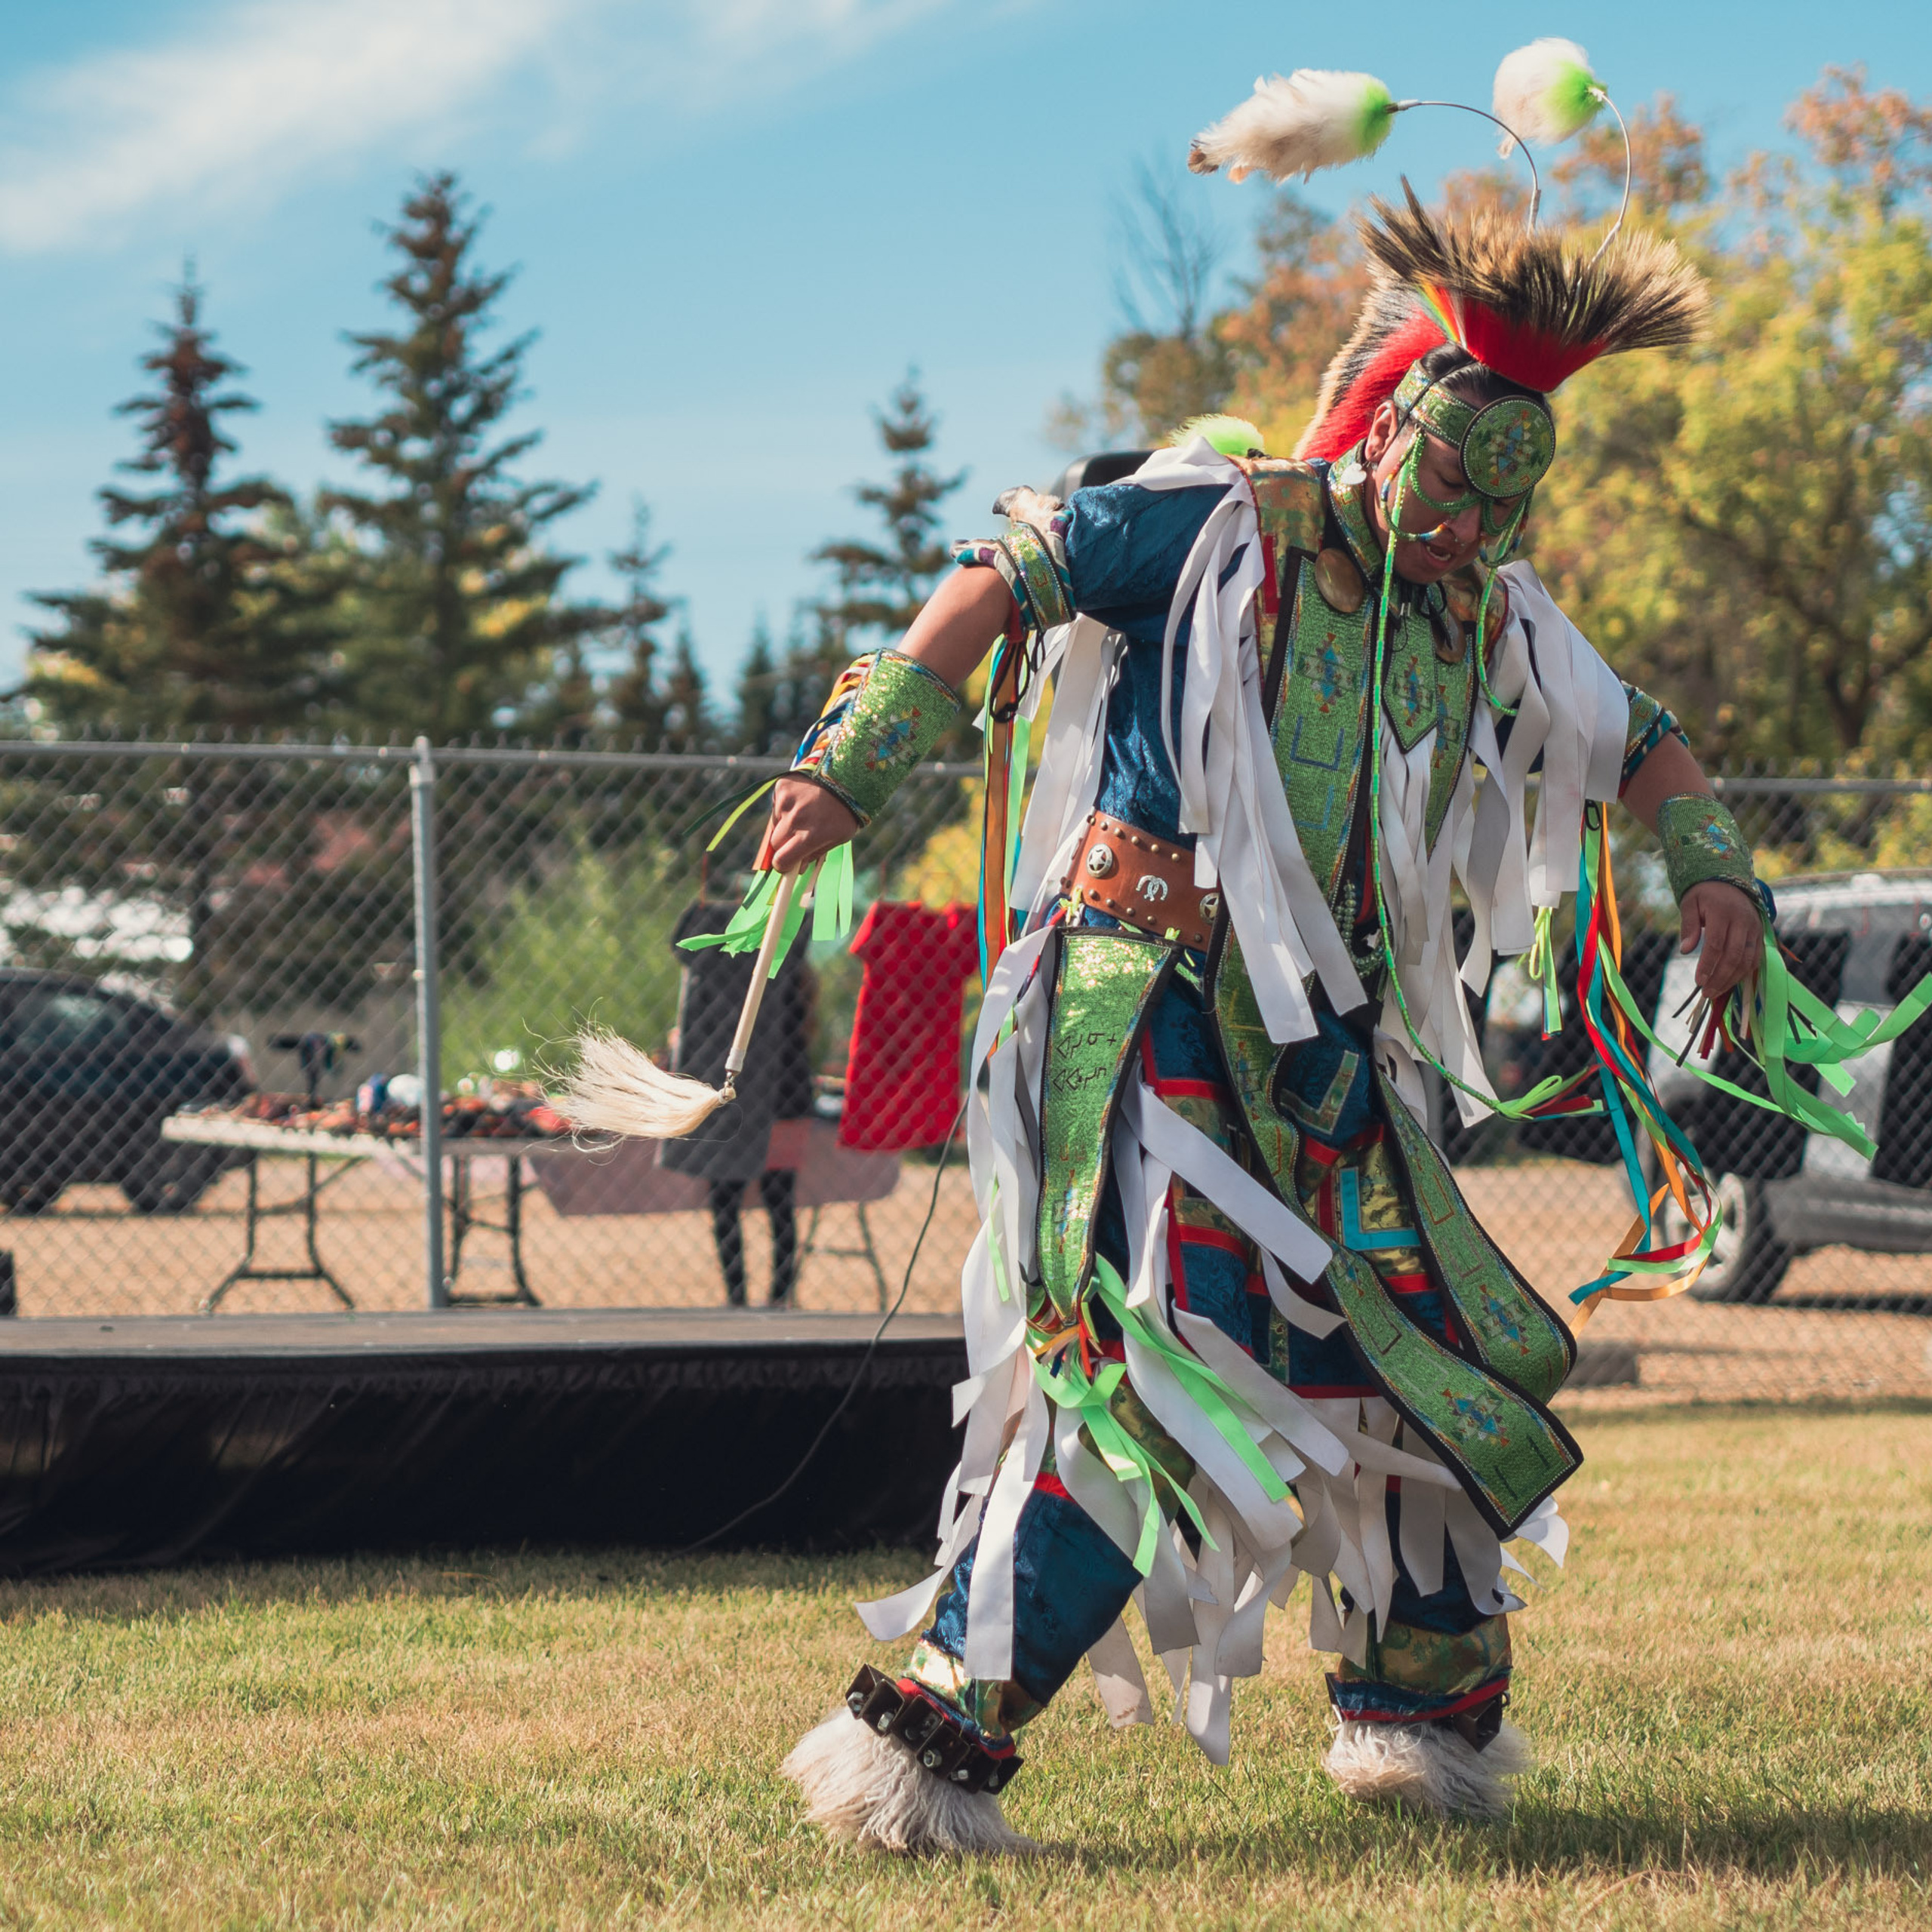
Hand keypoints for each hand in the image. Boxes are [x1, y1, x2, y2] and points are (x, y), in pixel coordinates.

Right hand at [758, 776, 859, 874]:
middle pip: (775, 843)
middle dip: (784, 845)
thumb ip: (815, 853)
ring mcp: (786, 802)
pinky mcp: (781, 787)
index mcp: (810, 836)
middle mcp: (795, 819)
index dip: (782, 865)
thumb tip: (798, 868)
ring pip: (775, 823)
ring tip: (804, 814)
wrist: (848, 776)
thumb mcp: (838, 837)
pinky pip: (777, 805)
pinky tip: (802, 800)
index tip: (785, 864)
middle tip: (797, 838)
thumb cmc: (845, 812)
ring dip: (785, 824)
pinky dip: (785, 807)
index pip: (781, 860)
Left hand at [1680, 880, 1763, 1001]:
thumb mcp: (1689, 903)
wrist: (1729, 880)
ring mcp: (1754, 928)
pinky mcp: (1760, 934)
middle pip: (1734, 955)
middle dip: (1720, 977)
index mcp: (1723, 912)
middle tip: (1706, 993)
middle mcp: (1743, 920)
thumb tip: (1685, 950)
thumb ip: (1688, 925)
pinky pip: (1756, 957)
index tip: (1698, 981)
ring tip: (1716, 992)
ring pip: (1747, 959)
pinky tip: (1731, 982)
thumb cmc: (1704, 894)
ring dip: (1733, 979)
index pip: (1716, 944)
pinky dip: (1745, 972)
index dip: (1708, 965)